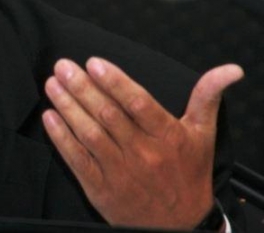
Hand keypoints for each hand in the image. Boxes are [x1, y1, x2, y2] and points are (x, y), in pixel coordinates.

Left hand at [42, 57, 241, 228]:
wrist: (178, 224)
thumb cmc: (188, 174)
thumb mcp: (203, 134)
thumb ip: (207, 97)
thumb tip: (229, 70)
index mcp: (167, 136)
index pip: (138, 103)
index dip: (115, 82)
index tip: (94, 63)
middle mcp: (143, 152)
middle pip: (108, 115)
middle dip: (82, 87)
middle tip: (63, 66)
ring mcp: (119, 170)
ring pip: (89, 134)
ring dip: (68, 107)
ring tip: (53, 84)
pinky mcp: (100, 187)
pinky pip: (77, 159)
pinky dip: (61, 138)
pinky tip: (50, 117)